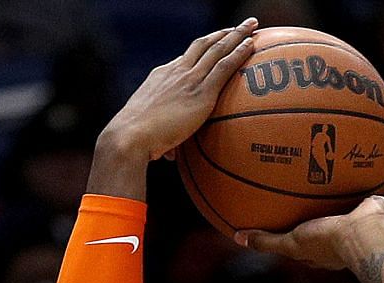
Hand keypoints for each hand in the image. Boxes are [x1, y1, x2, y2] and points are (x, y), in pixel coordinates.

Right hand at [101, 22, 259, 162]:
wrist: (131, 135)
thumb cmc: (139, 141)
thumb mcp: (153, 128)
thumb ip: (166, 135)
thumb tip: (169, 154)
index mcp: (163, 76)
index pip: (187, 58)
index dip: (205, 48)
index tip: (218, 42)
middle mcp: (176, 71)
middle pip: (204, 45)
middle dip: (224, 33)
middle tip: (240, 25)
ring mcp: (188, 78)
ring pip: (217, 49)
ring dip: (237, 35)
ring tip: (252, 25)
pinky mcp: (201, 91)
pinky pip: (225, 66)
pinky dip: (239, 53)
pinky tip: (252, 45)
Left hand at [237, 171, 383, 269]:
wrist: (361, 238)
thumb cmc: (327, 241)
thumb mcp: (290, 242)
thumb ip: (267, 240)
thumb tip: (238, 237)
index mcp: (329, 244)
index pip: (315, 236)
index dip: (306, 227)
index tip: (297, 213)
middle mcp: (349, 233)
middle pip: (339, 216)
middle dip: (333, 203)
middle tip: (323, 186)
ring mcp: (369, 222)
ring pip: (365, 203)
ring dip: (362, 189)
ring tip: (355, 170)